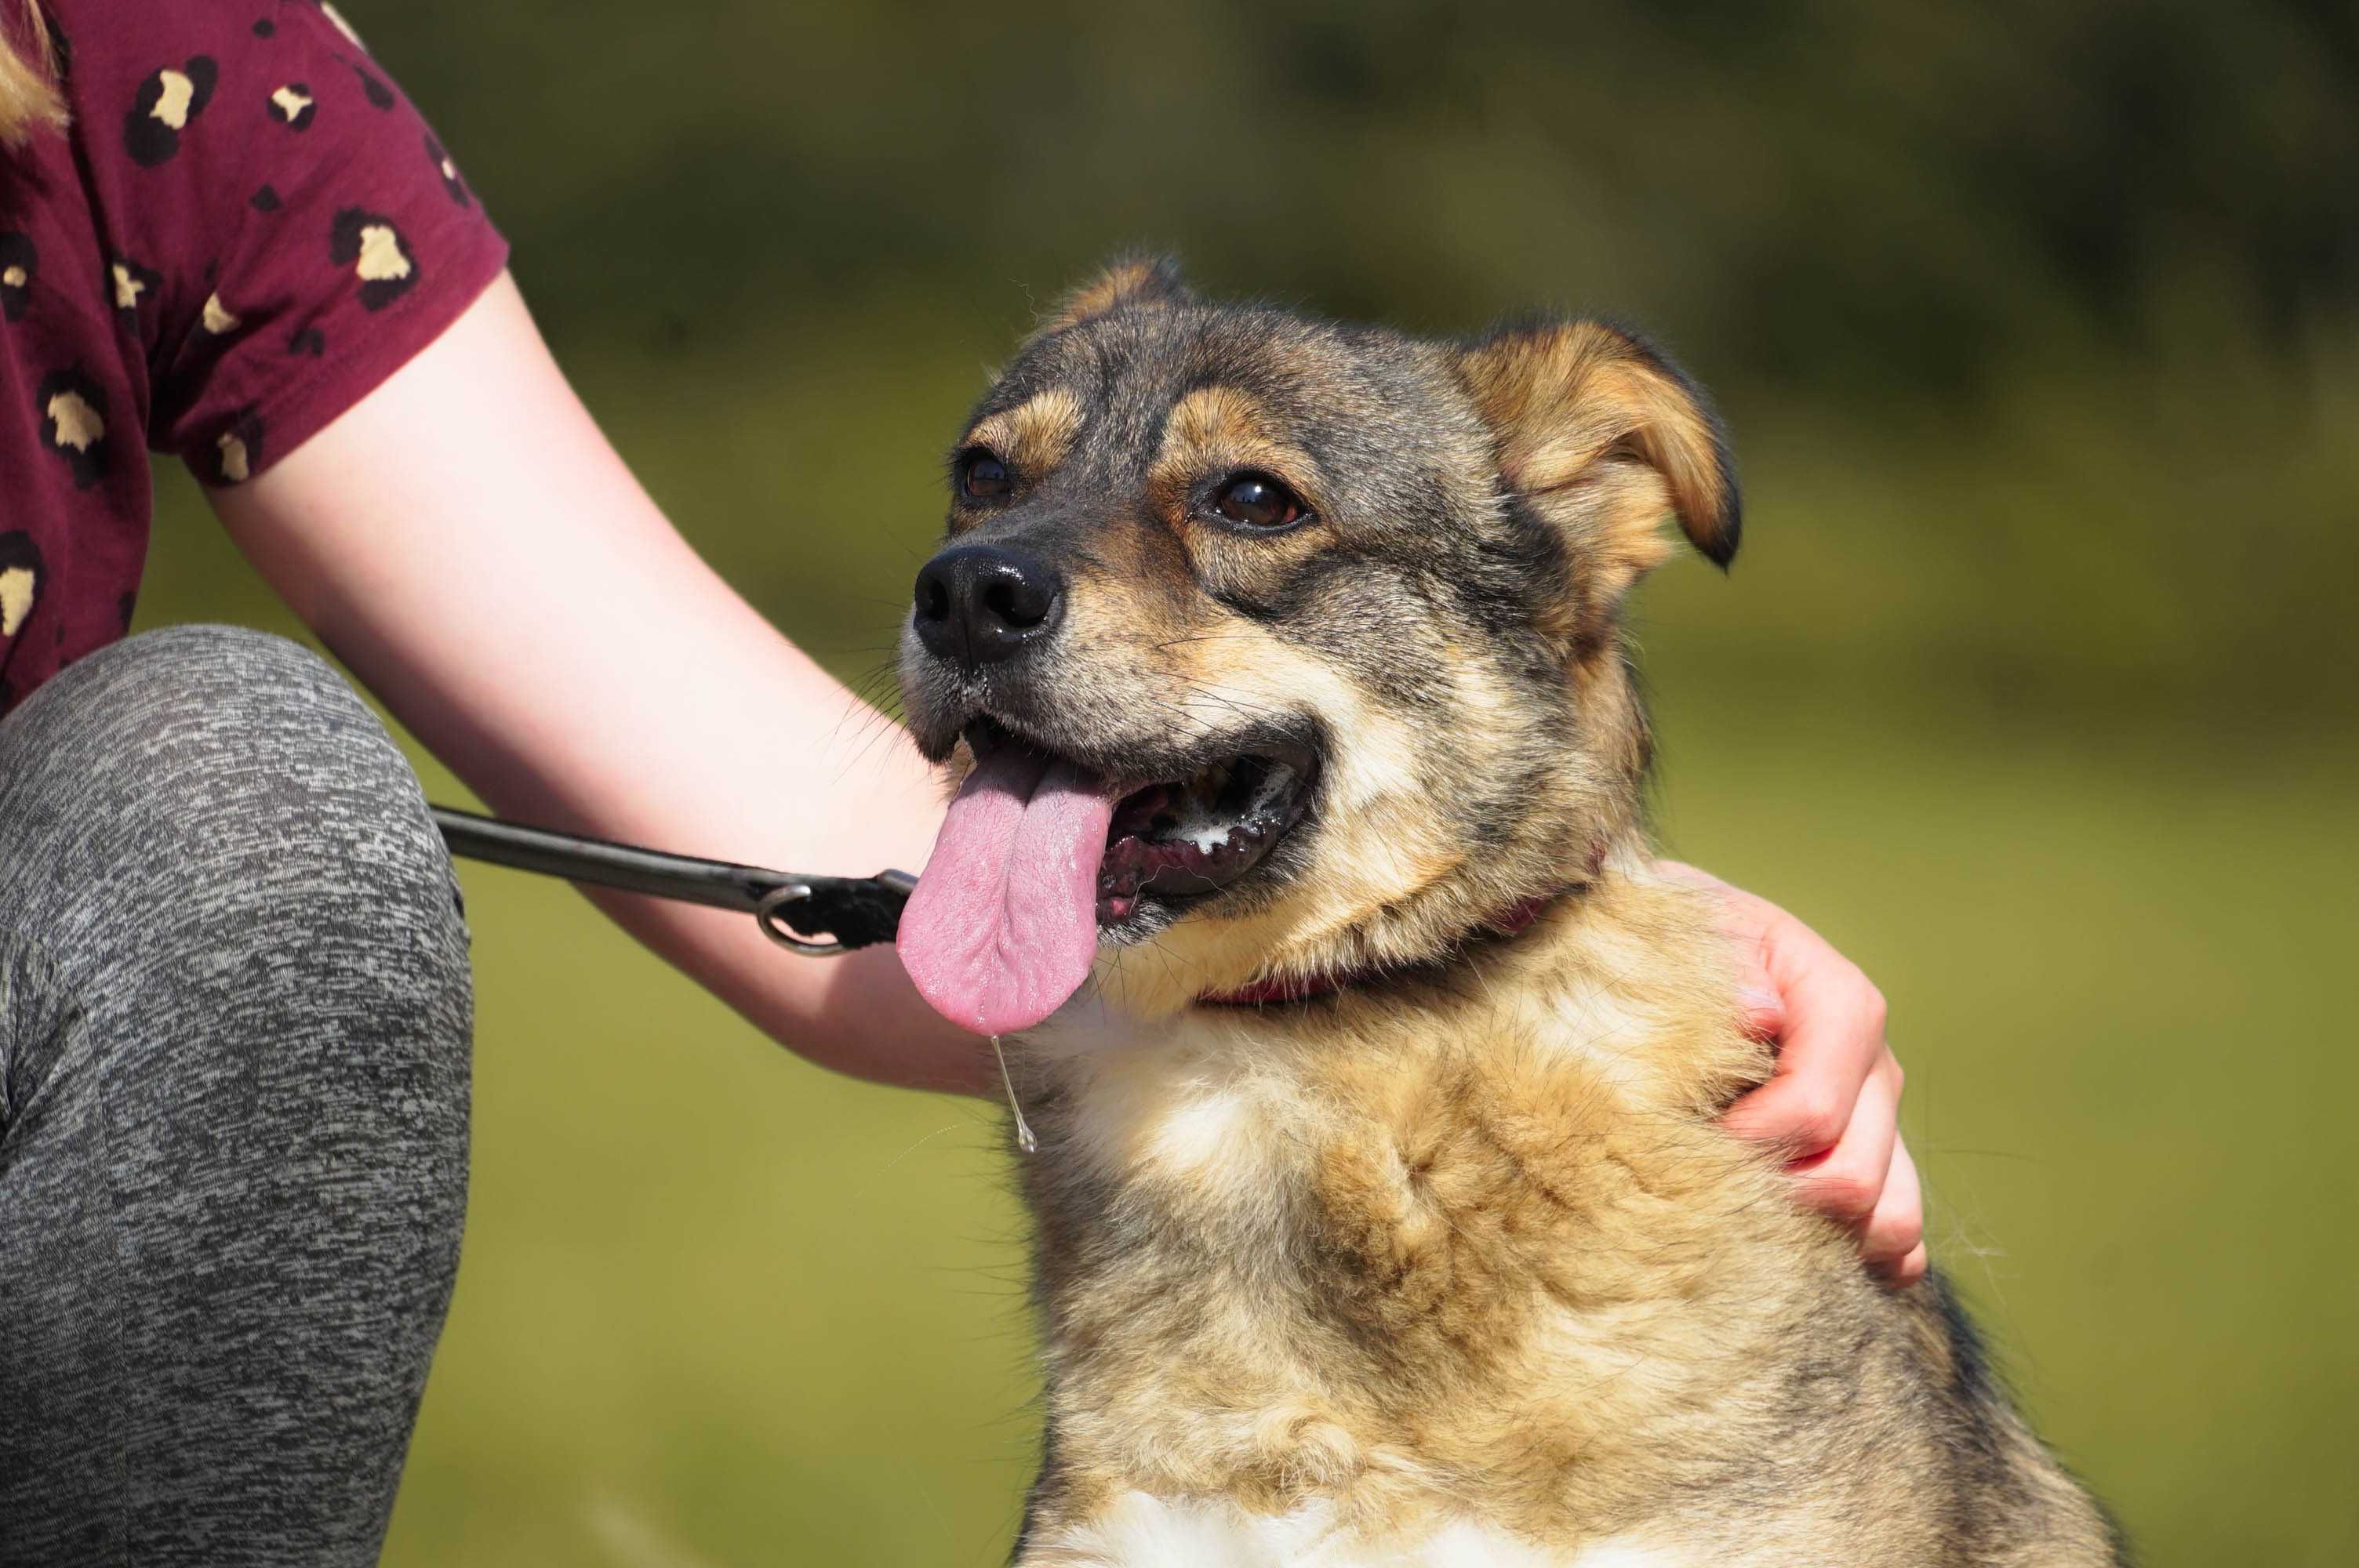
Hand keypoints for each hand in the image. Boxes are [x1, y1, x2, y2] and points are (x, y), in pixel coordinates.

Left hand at [1659, 862, 1926, 1286]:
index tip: (1679, 1142)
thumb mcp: (1683, 929)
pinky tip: (1793, 1254)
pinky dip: (1857, 1261)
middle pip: (1853, 1177)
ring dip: (1817, 1237)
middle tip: (1697, 1186)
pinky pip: (1901, 1241)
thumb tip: (1758, 1016)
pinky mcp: (1879, 1165)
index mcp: (1840, 1001)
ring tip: (1739, 1216)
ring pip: (1890, 1219)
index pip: (1813, 1111)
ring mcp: (1883, 1121)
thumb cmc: (1676, 945)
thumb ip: (1721, 969)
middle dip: (1770, 1198)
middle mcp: (1875, 1066)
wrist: (1681, 955)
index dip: (1745, 1146)